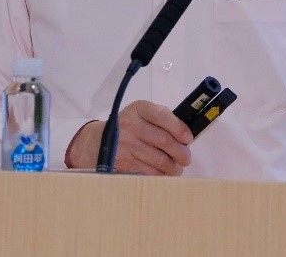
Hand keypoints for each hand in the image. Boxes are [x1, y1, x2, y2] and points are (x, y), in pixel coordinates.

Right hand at [65, 100, 192, 174]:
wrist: (97, 141)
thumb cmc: (127, 127)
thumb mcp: (141, 115)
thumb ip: (161, 120)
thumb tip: (186, 134)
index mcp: (139, 109)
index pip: (162, 115)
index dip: (178, 128)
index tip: (188, 138)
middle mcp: (131, 125)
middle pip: (164, 140)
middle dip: (181, 152)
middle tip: (186, 158)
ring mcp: (126, 145)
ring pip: (159, 159)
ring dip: (174, 167)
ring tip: (177, 167)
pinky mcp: (125, 162)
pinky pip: (150, 172)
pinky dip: (162, 176)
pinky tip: (165, 174)